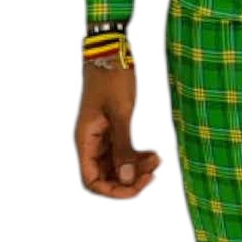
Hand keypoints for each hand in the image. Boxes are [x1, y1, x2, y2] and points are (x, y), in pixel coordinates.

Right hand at [75, 65, 160, 197]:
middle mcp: (90, 141)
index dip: (113, 191)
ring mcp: (101, 135)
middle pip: (106, 176)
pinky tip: (153, 153)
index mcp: (85, 140)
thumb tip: (126, 179)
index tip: (136, 185)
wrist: (111, 50)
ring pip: (117, 165)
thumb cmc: (111, 78)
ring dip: (136, 167)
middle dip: (129, 179)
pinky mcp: (112, 128)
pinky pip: (123, 151)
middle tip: (152, 172)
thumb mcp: (121, 113)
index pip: (92, 181)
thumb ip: (123, 147)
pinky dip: (137, 156)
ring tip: (156, 159)